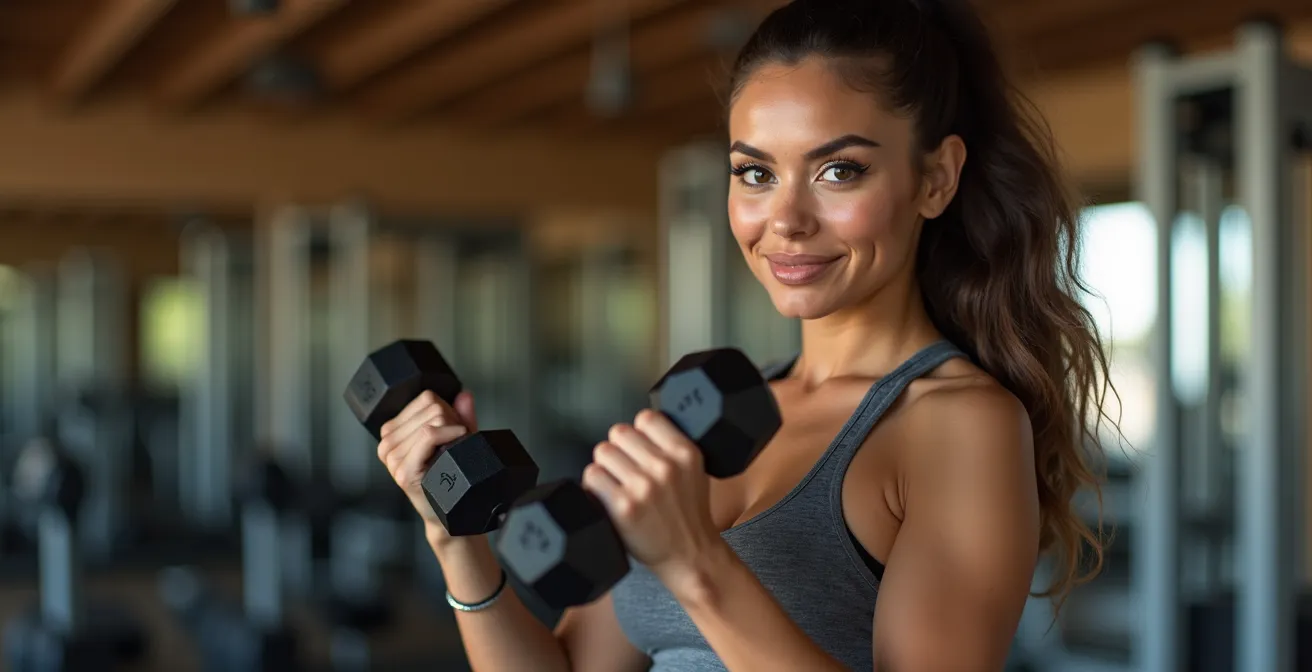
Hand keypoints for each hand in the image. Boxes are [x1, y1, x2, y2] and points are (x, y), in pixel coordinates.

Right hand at [377, 390, 478, 543]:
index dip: (448, 410)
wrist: (446, 514)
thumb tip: (464, 394)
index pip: (425, 398)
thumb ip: (460, 415)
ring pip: (432, 420)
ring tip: (452, 451)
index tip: (454, 429)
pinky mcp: (402, 469)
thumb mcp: (454, 441)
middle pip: (430, 406)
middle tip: (455, 443)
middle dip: (452, 421)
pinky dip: (449, 434)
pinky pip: (429, 434)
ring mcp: (392, 457)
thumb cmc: (448, 478)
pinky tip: (456, 446)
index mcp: (392, 432)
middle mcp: (387, 443)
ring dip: (452, 431)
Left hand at [582, 409, 726, 587]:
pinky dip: (594, 486)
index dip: (639, 433)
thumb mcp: (695, 471)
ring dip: (605, 468)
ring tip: (617, 485)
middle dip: (620, 450)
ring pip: (603, 452)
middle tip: (626, 470)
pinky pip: (592, 477)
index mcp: (685, 453)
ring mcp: (643, 486)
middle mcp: (665, 466)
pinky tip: (607, 498)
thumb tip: (638, 428)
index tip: (639, 449)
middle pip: (619, 433)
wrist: (691, 556)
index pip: (646, 418)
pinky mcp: (623, 507)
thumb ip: (671, 447)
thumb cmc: (688, 515)